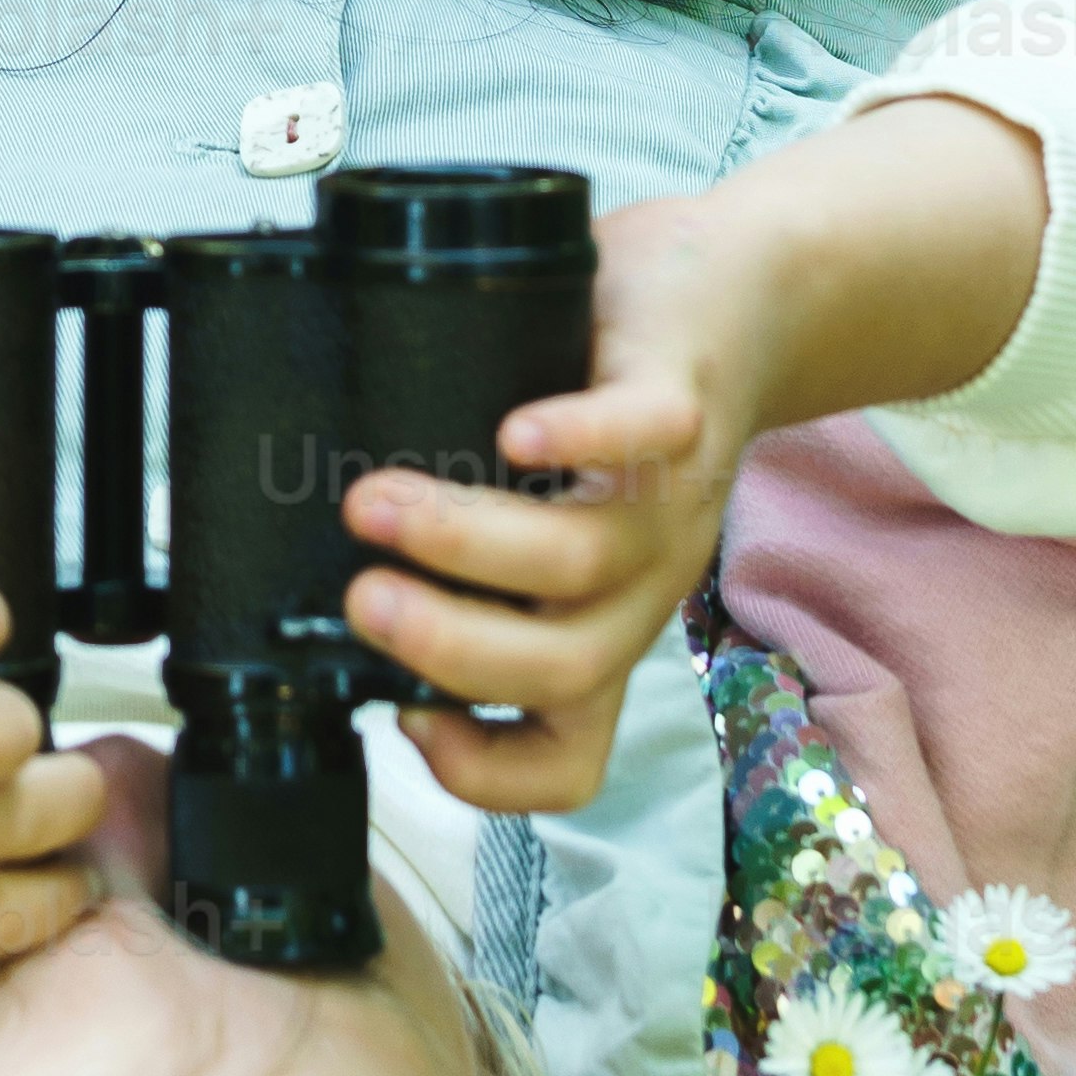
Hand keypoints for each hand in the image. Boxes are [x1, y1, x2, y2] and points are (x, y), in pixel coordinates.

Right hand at [332, 98, 1052, 814]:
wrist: (744, 302)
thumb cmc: (615, 406)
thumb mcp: (551, 509)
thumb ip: (471, 559)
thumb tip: (332, 580)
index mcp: (598, 624)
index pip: (568, 759)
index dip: (486, 773)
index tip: (401, 715)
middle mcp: (637, 586)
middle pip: (561, 670)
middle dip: (447, 647)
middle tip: (359, 599)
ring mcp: (668, 499)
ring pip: (580, 560)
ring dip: (463, 540)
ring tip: (370, 500)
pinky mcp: (684, 402)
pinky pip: (643, 435)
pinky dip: (574, 437)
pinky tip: (511, 430)